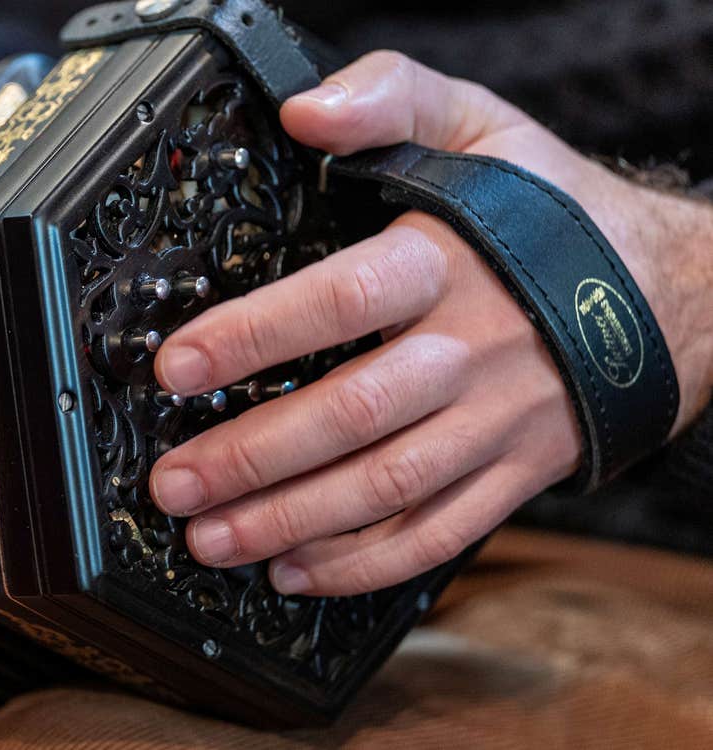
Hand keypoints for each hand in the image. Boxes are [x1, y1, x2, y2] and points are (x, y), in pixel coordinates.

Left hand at [150, 51, 712, 595]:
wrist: (674, 291)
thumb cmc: (553, 210)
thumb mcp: (480, 124)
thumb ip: (391, 97)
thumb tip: (305, 114)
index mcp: (449, 263)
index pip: (342, 301)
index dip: (253, 335)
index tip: (177, 366)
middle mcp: (473, 350)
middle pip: (353, 415)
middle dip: (253, 456)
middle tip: (173, 483)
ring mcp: (498, 422)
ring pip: (386, 487)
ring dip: (291, 521)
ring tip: (211, 537)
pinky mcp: (515, 473)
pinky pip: (437, 532)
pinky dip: (363, 562)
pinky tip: (296, 570)